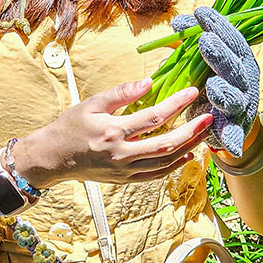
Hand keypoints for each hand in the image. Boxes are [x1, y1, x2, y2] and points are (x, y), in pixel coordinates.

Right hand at [11, 79, 213, 189]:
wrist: (53, 158)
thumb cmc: (71, 127)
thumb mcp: (92, 103)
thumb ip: (121, 93)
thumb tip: (150, 82)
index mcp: (113, 132)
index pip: (153, 117)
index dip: (176, 104)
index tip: (193, 92)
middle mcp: (121, 155)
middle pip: (166, 145)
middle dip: (192, 131)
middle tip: (210, 118)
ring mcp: (124, 171)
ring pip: (165, 163)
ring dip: (188, 147)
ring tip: (204, 134)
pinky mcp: (125, 180)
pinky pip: (156, 175)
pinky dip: (174, 165)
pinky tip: (187, 154)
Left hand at [172, 7, 259, 158]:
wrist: (222, 122)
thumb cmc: (210, 83)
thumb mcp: (202, 61)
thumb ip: (191, 44)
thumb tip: (176, 23)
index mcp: (239, 60)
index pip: (231, 39)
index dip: (218, 26)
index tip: (201, 14)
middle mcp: (245, 81)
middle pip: (235, 66)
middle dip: (220, 54)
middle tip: (205, 41)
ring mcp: (242, 105)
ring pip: (235, 98)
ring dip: (224, 93)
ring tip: (213, 87)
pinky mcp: (235, 129)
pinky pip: (234, 133)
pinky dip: (232, 139)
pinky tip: (229, 145)